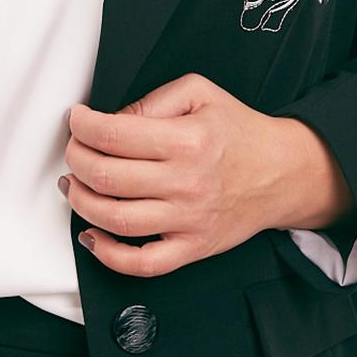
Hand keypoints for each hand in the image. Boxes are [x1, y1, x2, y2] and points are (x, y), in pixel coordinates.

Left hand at [61, 73, 355, 277]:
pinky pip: (143, 263)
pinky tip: (92, 236)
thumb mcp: (200, 94)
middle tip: (73, 151)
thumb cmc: (240, 132)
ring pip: (116, 219)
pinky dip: (109, 255)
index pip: (114, 135)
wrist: (283, 172)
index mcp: (187, 140)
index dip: (83, 126)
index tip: (77, 120)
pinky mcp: (193, 247)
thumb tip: (111, 121)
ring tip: (75, 185)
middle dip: (76, 160)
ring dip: (81, 202)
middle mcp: (186, 182)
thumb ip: (153, 101)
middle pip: (107, 176)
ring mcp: (189, 220)